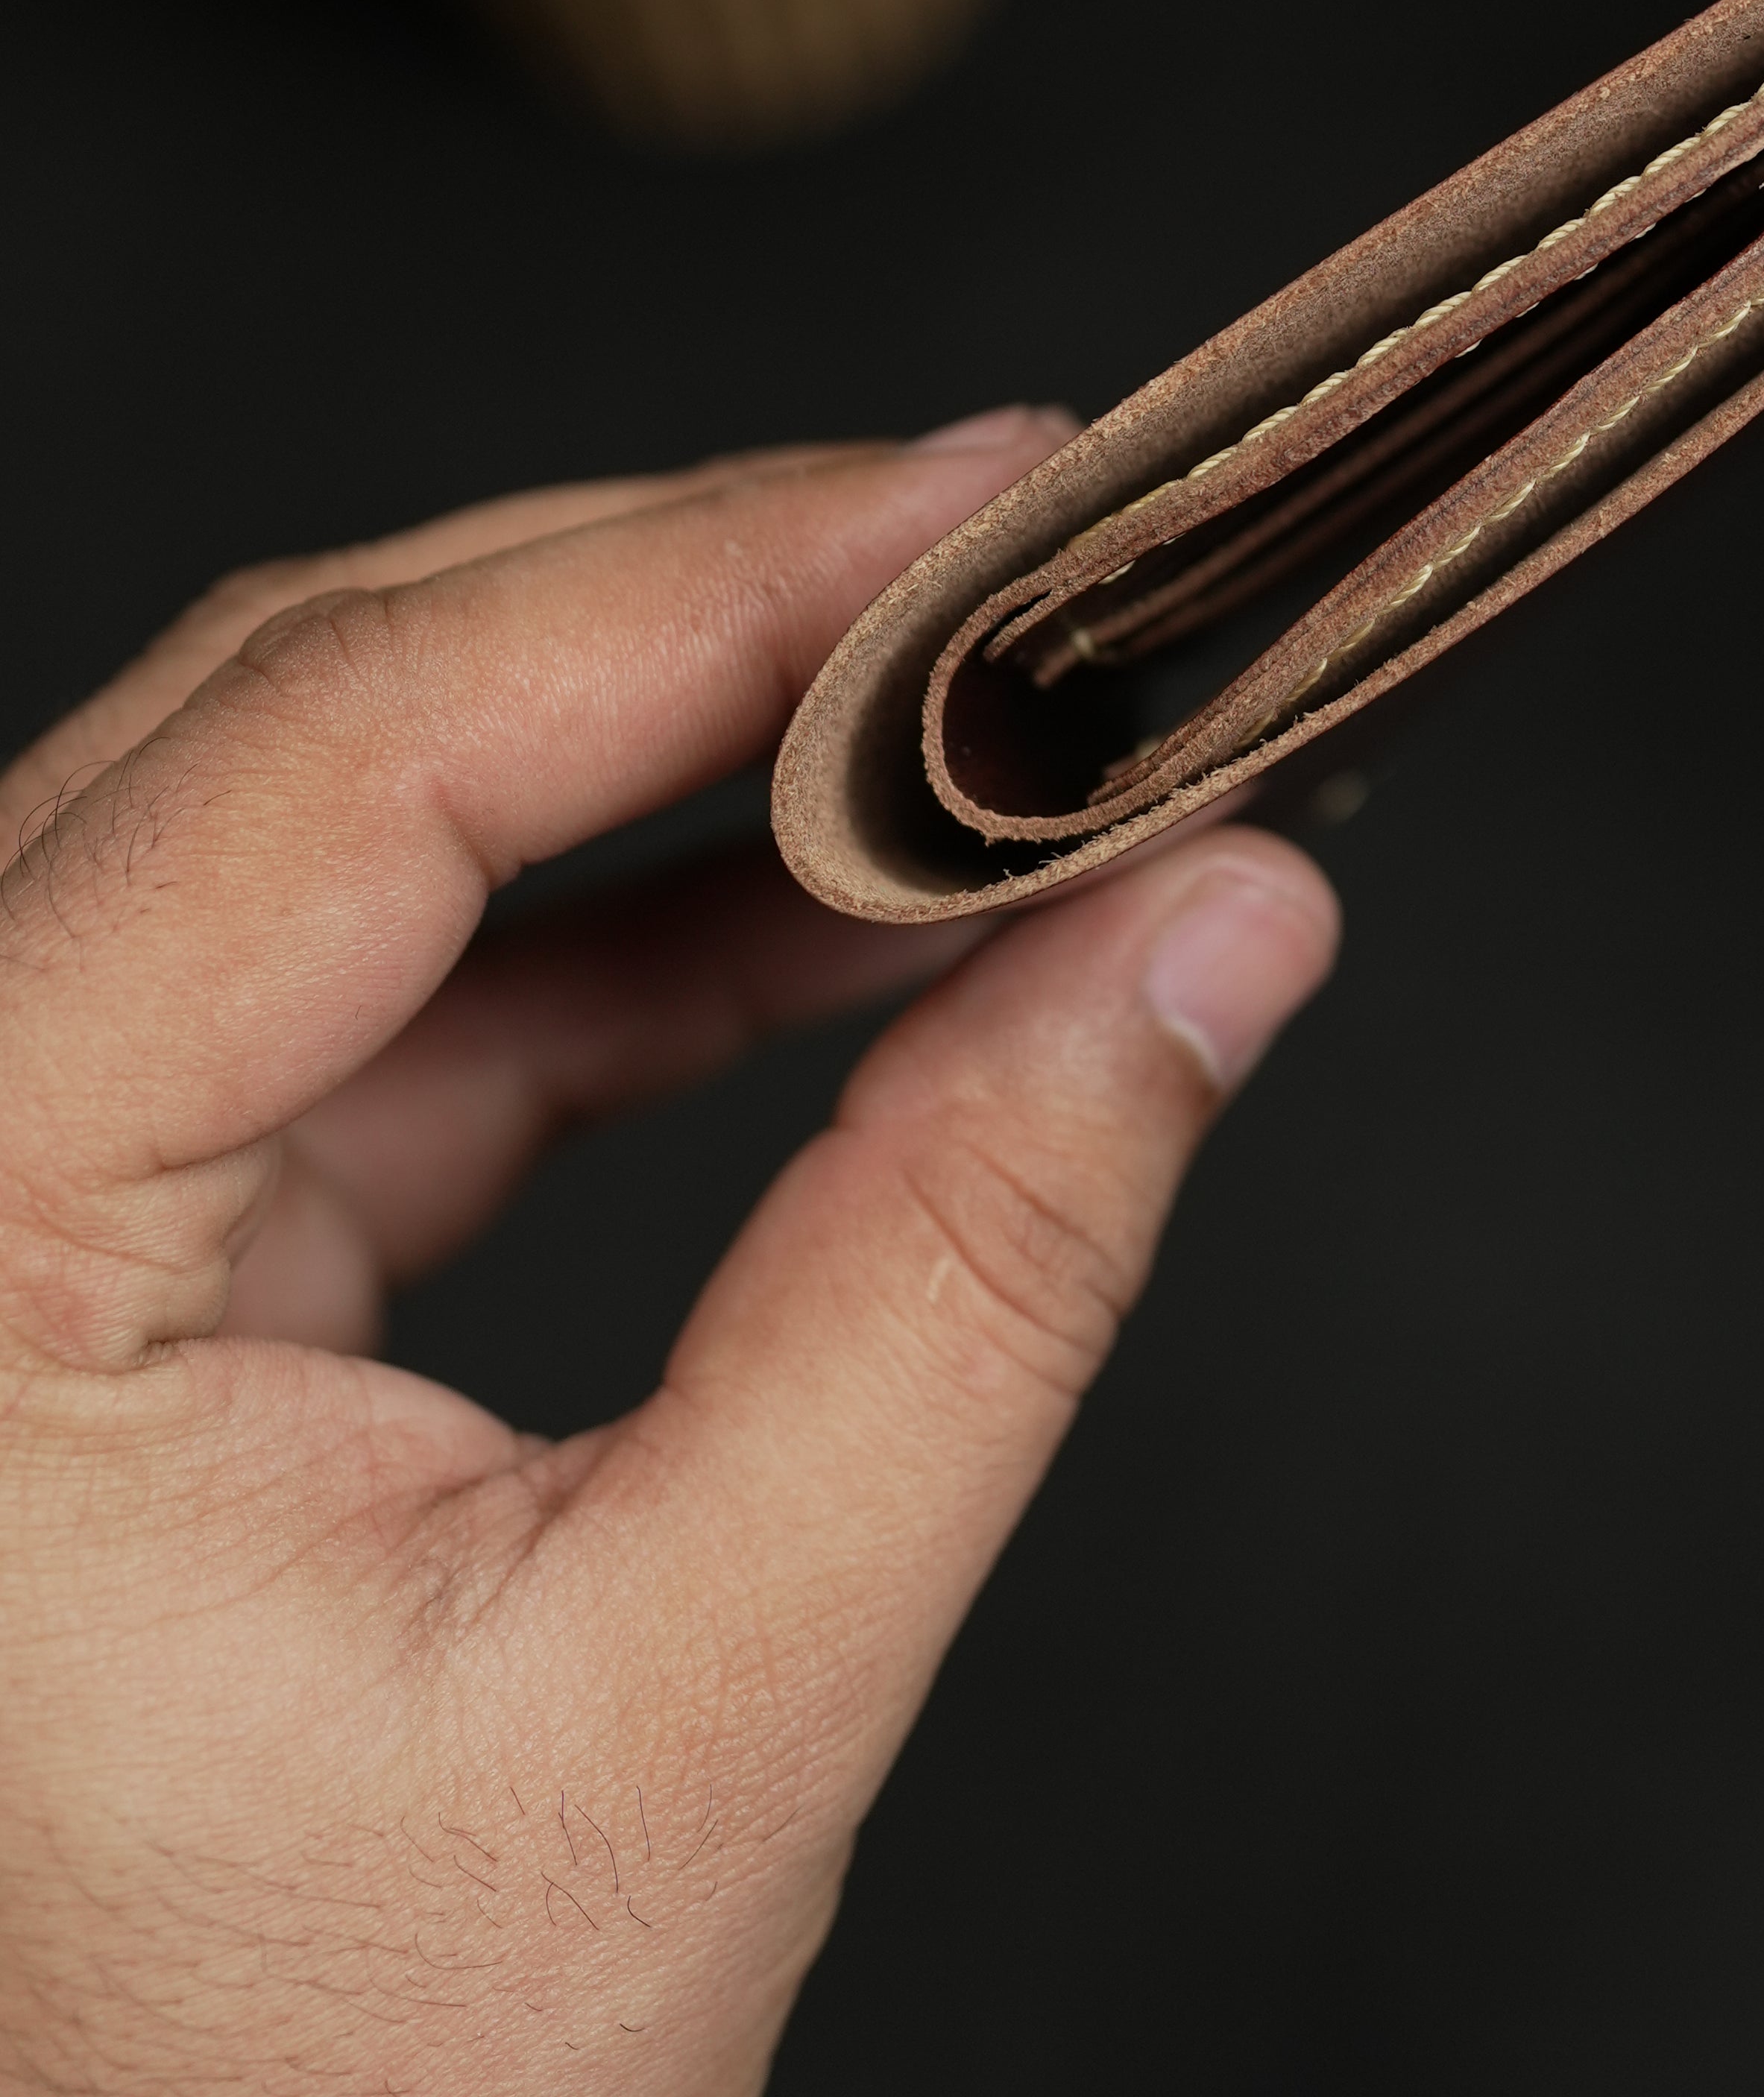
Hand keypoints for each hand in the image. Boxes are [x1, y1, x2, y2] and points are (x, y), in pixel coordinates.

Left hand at [0, 421, 1337, 2089]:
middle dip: (702, 610)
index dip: (707, 580)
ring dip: (686, 752)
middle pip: (314, 716)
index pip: (342, 756)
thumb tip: (1223, 920)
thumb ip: (981, 1263)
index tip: (997, 496)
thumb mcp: (707, 1695)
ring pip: (342, 821)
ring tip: (985, 702)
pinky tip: (871, 902)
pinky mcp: (106, 1263)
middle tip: (1021, 539)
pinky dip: (642, 932)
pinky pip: (385, 998)